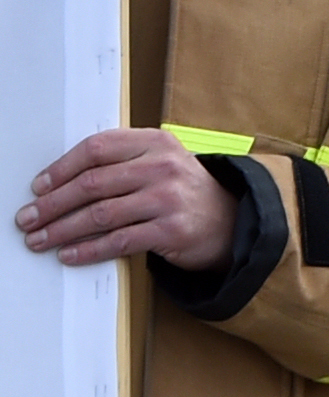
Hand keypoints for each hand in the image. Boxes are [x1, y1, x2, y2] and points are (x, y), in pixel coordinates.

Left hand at [19, 127, 238, 270]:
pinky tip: (70, 254)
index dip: (61, 168)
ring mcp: (168, 199)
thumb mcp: (160, 162)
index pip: (97, 148)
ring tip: (40, 239)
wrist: (233, 222)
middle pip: (92, 183)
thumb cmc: (185, 193)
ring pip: (101, 214)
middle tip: (28, 218)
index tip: (38, 187)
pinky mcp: (171, 230)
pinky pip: (119, 241)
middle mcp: (162, 167)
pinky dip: (89, 250)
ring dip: (62, 229)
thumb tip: (61, 182)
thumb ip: (121, 162)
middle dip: (52, 204)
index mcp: (155, 142)